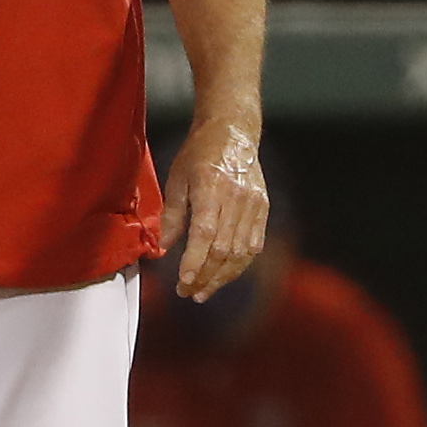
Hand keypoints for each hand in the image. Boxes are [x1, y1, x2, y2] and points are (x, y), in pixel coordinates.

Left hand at [161, 120, 267, 298]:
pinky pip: (254, 244)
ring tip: (205, 291)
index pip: (205, 235)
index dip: (194, 262)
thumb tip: (164, 250)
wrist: (232, 132)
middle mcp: (236, 198)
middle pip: (224, 249)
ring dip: (223, 277)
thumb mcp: (177, 179)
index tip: (183, 283)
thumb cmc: (199, 154)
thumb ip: (172, 216)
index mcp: (210, 188)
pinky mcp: (263, 208)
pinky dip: (240, 264)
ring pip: (241, 252)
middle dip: (205, 277)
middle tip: (188, 294)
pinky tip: (225, 275)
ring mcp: (253, 204)